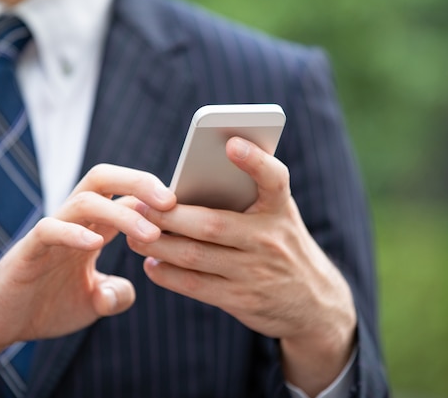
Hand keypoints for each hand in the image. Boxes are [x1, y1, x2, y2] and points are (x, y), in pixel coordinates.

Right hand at [0, 164, 175, 389]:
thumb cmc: (45, 304)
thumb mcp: (92, 303)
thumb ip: (115, 294)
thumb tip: (127, 291)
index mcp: (93, 228)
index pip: (126, 196)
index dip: (156, 199)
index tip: (187, 210)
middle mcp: (73, 221)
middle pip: (105, 179)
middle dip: (140, 182)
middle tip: (173, 201)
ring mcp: (50, 231)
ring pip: (84, 200)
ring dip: (121, 214)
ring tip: (149, 235)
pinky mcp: (28, 249)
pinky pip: (49, 229)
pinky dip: (73, 234)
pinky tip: (94, 245)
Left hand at [127, 137, 355, 395]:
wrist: (314, 304)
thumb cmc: (281, 247)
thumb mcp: (278, 219)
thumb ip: (246, 201)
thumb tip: (184, 189)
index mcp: (280, 211)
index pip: (275, 179)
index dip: (255, 161)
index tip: (231, 143)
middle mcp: (270, 240)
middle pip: (211, 224)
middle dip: (168, 215)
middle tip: (136, 204)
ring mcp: (256, 273)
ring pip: (195, 256)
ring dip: (158, 244)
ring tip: (133, 234)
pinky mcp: (242, 300)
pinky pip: (195, 285)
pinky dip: (168, 274)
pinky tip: (152, 264)